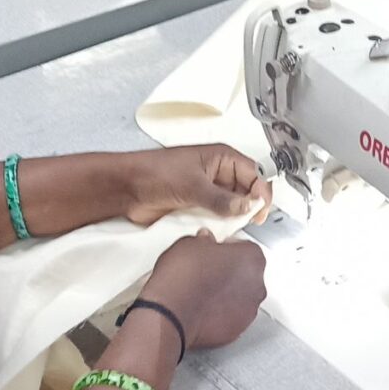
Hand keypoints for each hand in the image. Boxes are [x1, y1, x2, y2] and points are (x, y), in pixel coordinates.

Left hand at [121, 144, 271, 225]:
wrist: (128, 188)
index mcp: (221, 158)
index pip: (254, 174)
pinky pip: (218, 218)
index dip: (260, 192)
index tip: (259, 211)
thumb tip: (245, 207)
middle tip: (246, 221)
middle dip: (248, 207)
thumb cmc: (155, 172)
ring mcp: (209, 192)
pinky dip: (220, 226)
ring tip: (229, 227)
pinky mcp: (199, 208)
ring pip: (233, 208)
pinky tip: (217, 231)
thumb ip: (221, 198)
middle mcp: (218, 174)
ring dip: (233, 219)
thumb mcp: (193, 185)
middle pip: (246, 192)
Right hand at [139, 234, 267, 351]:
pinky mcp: (237, 331)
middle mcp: (257, 285)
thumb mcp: (188, 244)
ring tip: (203, 293)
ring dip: (227, 295)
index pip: (245, 248)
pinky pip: (231, 318)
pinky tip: (202, 310)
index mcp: (252, 257)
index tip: (214, 251)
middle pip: (246, 275)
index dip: (227, 249)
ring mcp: (249, 310)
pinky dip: (220, 315)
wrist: (171, 312)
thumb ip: (203, 241)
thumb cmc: (182, 276)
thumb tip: (204, 241)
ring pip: (240, 298)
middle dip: (230, 273)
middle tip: (207, 272)